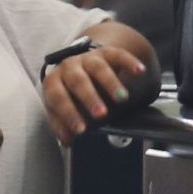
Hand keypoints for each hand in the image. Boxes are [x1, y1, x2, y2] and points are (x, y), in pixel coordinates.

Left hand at [40, 23, 159, 141]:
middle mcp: (69, 67)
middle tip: (101, 114)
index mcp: (53, 83)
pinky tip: (139, 72)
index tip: (81, 130)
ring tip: (121, 99)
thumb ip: (63, 125)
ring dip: (110, 84)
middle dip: (90, 98)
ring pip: (99, 68)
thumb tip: (69, 140)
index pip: (58, 98)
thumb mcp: (62, 110)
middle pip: (78, 81)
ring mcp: (88, 58)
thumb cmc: (70, 95)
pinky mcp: (107, 53)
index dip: (69, 114)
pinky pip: (119, 55)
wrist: (82, 69)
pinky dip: (130, 62)